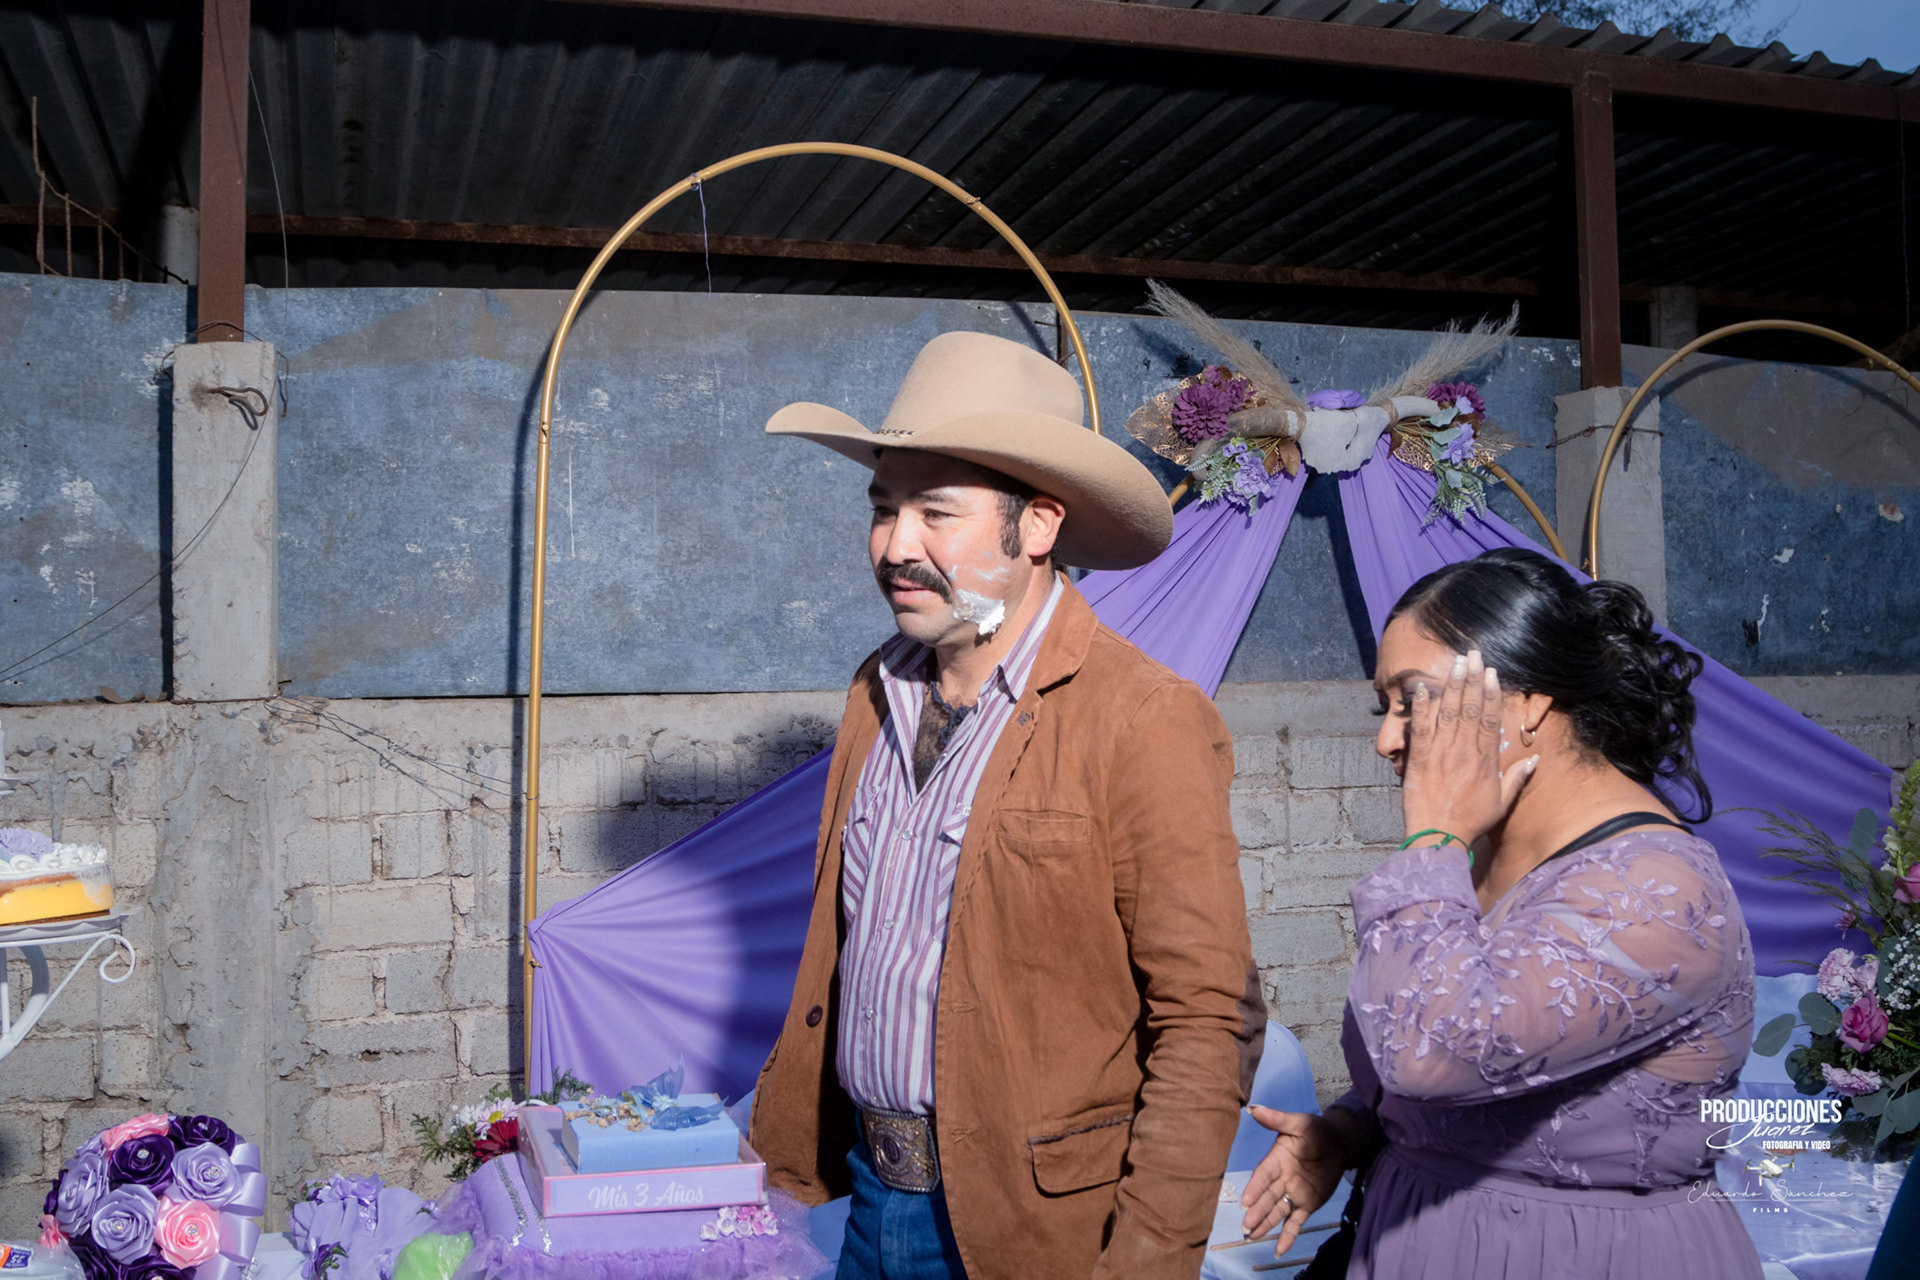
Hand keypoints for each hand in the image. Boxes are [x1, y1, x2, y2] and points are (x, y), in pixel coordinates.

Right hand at [1239, 1106, 1354, 1253]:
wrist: (1340, 1143)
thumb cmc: (1316, 1130)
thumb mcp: (1298, 1122)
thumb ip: (1277, 1120)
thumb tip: (1253, 1108)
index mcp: (1276, 1160)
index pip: (1263, 1175)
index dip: (1254, 1188)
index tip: (1245, 1202)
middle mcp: (1281, 1179)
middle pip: (1267, 1198)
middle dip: (1257, 1212)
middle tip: (1246, 1225)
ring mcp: (1294, 1193)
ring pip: (1277, 1211)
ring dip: (1265, 1224)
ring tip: (1251, 1237)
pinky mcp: (1307, 1205)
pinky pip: (1295, 1221)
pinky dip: (1288, 1235)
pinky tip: (1279, 1248)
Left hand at [1401, 649, 1536, 849]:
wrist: (1440, 839)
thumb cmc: (1471, 823)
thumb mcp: (1502, 803)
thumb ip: (1517, 778)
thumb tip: (1535, 758)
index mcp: (1485, 761)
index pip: (1490, 720)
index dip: (1491, 694)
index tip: (1492, 673)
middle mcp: (1464, 752)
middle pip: (1470, 709)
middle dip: (1472, 679)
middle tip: (1474, 655)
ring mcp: (1441, 753)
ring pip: (1448, 713)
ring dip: (1451, 685)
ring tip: (1455, 663)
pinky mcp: (1419, 759)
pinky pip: (1420, 728)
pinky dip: (1420, 708)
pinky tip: (1421, 689)